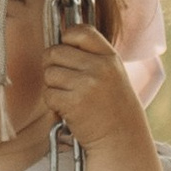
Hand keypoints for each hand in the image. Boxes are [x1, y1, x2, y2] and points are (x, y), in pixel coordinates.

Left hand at [41, 22, 169, 170]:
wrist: (122, 139)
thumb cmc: (113, 107)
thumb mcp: (112, 74)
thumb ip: (92, 57)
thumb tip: (60, 41)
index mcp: (109, 57)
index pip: (79, 31)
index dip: (66, 38)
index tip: (66, 50)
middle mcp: (99, 67)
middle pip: (56, 51)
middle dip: (52, 65)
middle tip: (63, 80)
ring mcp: (87, 84)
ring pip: (49, 73)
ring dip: (53, 86)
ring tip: (69, 97)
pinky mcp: (74, 103)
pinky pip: (49, 94)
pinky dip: (53, 103)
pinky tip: (68, 109)